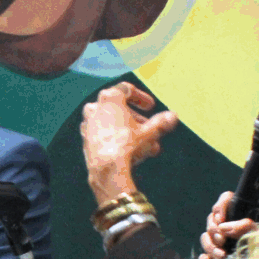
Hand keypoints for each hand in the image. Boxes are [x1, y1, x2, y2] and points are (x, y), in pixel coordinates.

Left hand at [81, 81, 176, 203]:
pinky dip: (115, 139)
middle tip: (147, 127)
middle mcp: (95, 108)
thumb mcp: (149, 132)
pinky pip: (103, 135)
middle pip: (118, 107)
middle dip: (136, 117)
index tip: (150, 106)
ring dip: (126, 129)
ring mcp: (88, 124)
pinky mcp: (86, 140)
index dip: (141, 97)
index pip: (126, 89)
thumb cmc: (127, 145)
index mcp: (110, 99)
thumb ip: (161, 122)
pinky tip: (126, 150)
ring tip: (141, 142)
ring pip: (111, 122)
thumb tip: (173, 116)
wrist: (107, 169)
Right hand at [198, 191, 257, 258]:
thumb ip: (243, 226)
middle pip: (212, 219)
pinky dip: (205, 258)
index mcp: (241, 211)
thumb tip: (222, 227)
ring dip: (210, 246)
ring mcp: (222, 238)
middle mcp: (229, 222)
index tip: (221, 219)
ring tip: (221, 255)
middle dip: (214, 230)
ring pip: (206, 237)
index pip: (226, 198)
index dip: (220, 207)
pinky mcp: (218, 254)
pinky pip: (205, 254)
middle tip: (222, 240)